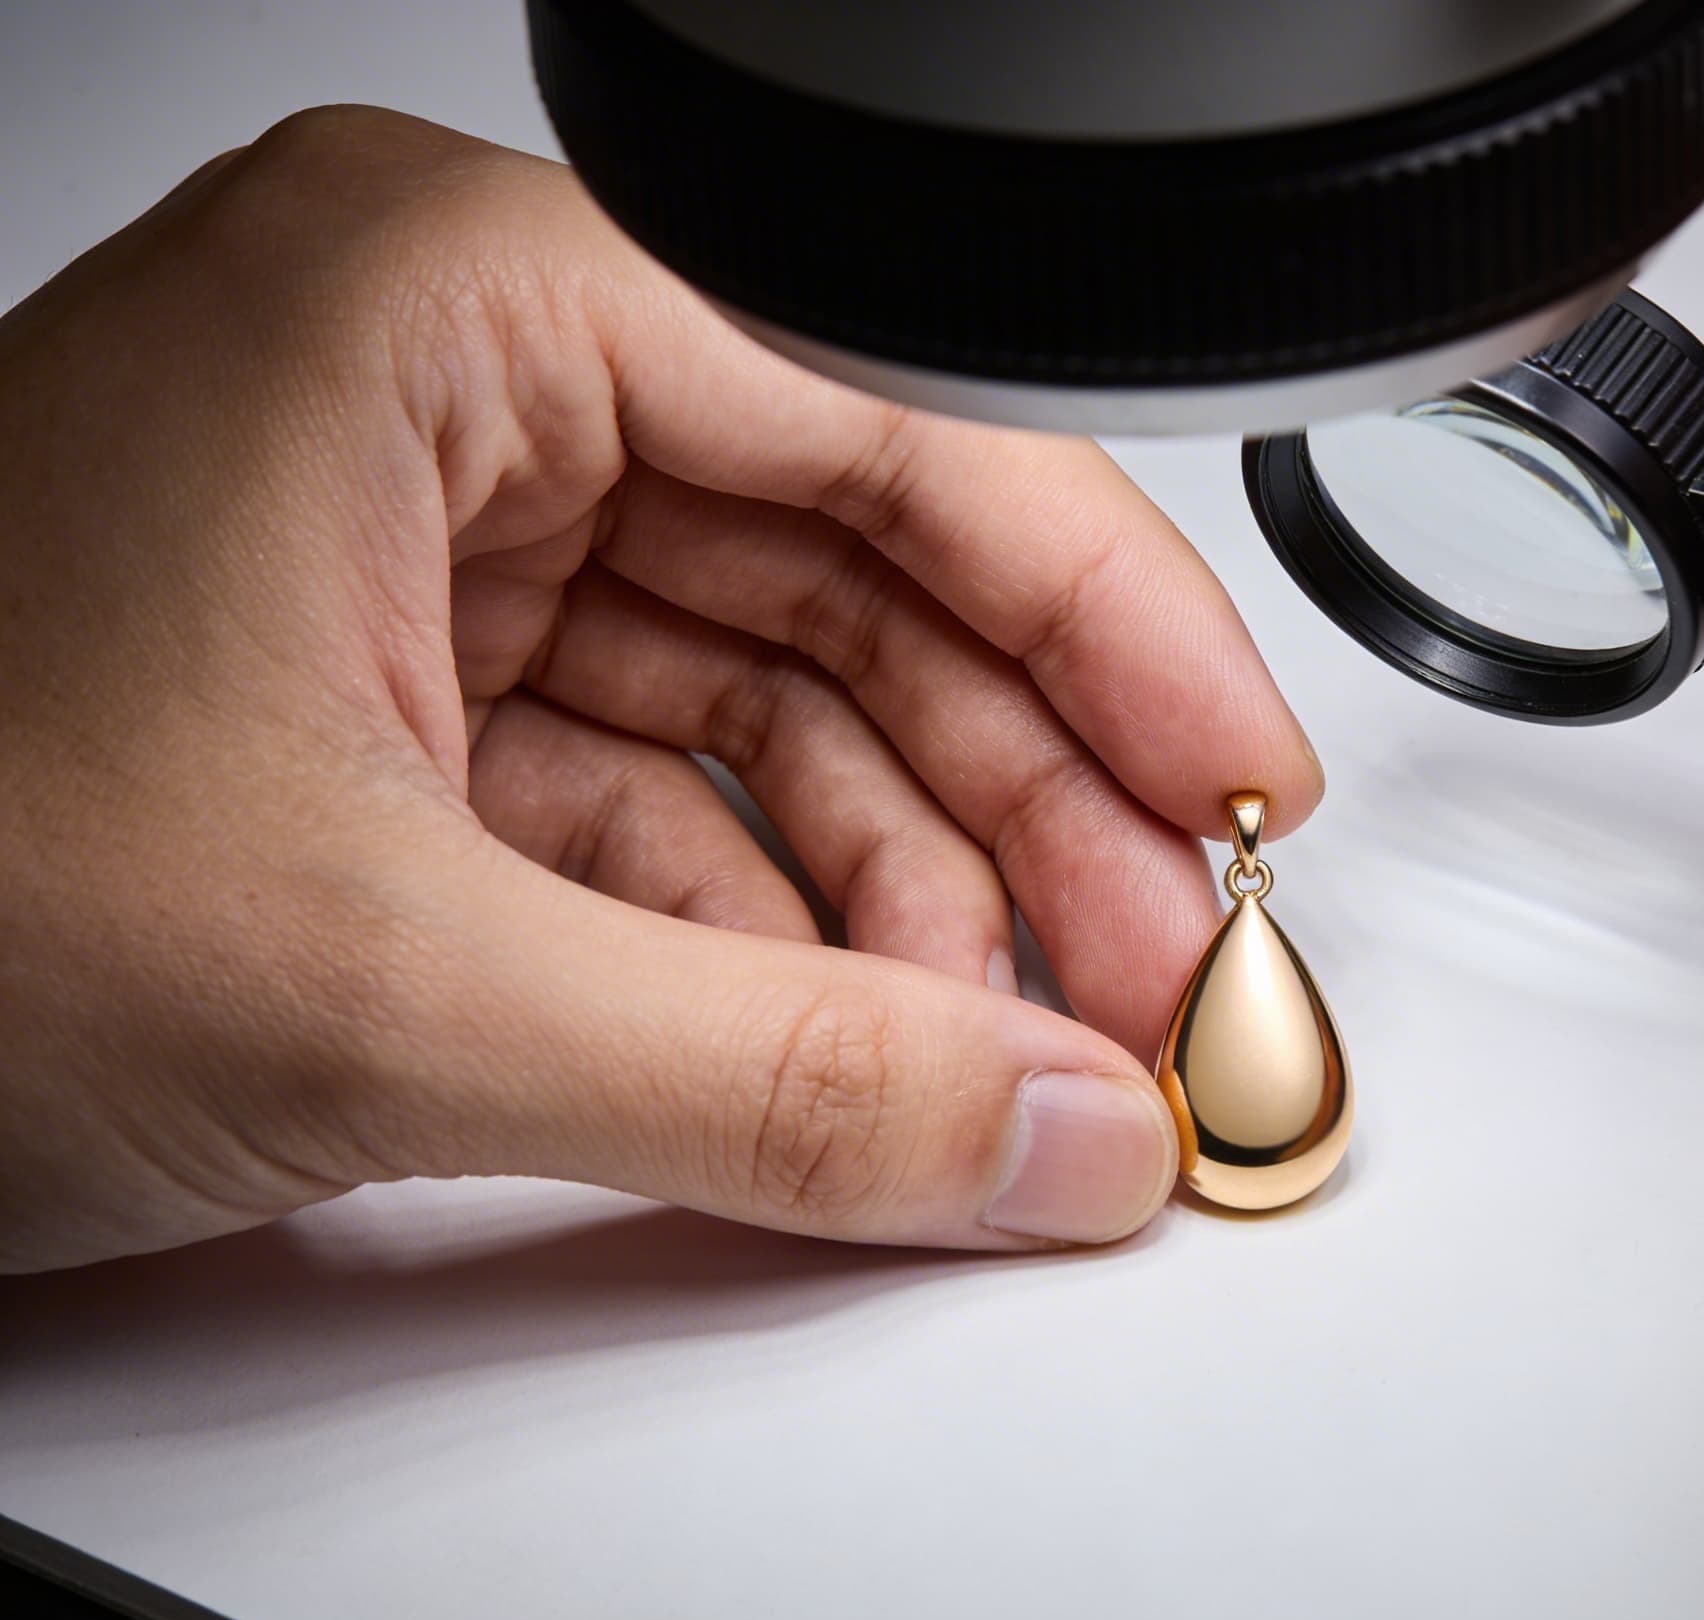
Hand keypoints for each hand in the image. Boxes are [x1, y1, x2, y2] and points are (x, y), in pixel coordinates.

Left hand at [0, 107, 1319, 1272]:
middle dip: (1026, 794)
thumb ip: (767, 1082)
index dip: (1111, 618)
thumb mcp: (374, 982)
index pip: (893, 425)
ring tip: (1027, 1049)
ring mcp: (423, 558)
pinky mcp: (402, 715)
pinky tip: (869, 1044)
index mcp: (438, 310)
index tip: (1237, 774)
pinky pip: (667, 806)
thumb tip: (1047, 1133)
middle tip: (1161, 965)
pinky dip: (778, 939)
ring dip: (917, 893)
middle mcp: (445, 398)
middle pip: (856, 571)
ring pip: (774, 703)